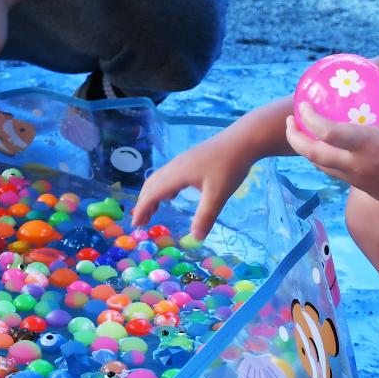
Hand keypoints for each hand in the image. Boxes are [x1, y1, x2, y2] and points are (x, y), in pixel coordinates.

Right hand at [132, 130, 259, 240]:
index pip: (152, 193)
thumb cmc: (230, 166)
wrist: (243, 140)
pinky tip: (173, 194)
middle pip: (151, 184)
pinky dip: (163, 187)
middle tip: (142, 221)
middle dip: (144, 203)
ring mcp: (182, 161)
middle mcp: (175, 166)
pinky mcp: (190, 159)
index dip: (142, 209)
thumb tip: (195, 238)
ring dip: (153, 195)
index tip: (136, 225)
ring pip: (159, 178)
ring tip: (154, 210)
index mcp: (177, 174)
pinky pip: (169, 175)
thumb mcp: (218, 195)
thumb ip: (205, 217)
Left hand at [283, 59, 378, 211]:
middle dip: (295, 138)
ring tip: (303, 133)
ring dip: (307, 150)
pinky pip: (334, 173)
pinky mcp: (362, 189)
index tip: (302, 105)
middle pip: (312, 154)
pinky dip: (323, 160)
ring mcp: (357, 180)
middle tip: (290, 122)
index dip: (308, 119)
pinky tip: (327, 148)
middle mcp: (356, 166)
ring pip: (321, 166)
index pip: (326, 133)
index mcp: (366, 146)